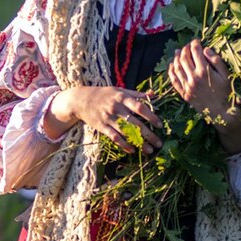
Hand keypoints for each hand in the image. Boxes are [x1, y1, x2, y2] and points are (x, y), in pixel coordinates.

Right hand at [45, 86, 163, 153]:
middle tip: (159, 143)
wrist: (80, 100)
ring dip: (139, 143)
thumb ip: (136, 93)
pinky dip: (124, 145)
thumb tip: (154, 94)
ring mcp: (108, 118)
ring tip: (150, 150)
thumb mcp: (119, 90)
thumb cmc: (103, 94)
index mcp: (122, 97)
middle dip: (149, 134)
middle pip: (135, 123)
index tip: (160, 125)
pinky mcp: (102, 127)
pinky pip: (114, 138)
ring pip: (126, 133)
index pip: (140, 107)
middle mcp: (116, 108)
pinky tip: (133, 150)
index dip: (151, 116)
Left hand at [168, 40, 240, 153]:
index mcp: (204, 71)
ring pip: (177, 67)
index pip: (195, 51)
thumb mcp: (225, 74)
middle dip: (185, 49)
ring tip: (178, 51)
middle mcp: (193, 77)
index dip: (194, 44)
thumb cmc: (226, 92)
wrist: (221, 112)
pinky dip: (171, 71)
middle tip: (187, 46)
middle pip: (184, 58)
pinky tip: (172, 65)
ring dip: (176, 57)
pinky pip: (174, 80)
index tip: (196, 41)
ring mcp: (187, 86)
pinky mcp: (184, 93)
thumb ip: (216, 60)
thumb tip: (205, 49)